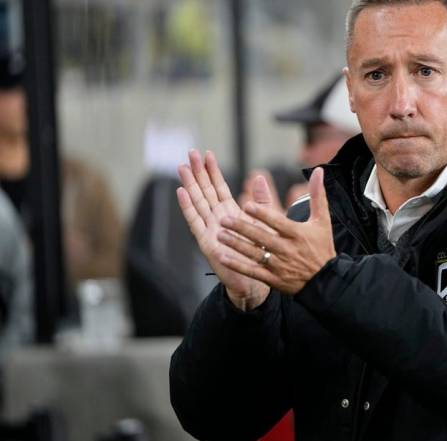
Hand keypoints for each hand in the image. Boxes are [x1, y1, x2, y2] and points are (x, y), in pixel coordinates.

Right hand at [176, 150, 274, 310]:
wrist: (255, 280)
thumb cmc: (259, 253)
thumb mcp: (264, 222)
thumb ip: (262, 200)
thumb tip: (259, 176)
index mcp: (231, 213)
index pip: (220, 187)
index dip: (213, 171)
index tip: (207, 153)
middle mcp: (217, 218)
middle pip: (205, 191)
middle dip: (198, 172)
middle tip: (190, 152)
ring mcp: (210, 229)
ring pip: (197, 202)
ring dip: (189, 184)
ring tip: (182, 167)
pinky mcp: (206, 241)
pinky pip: (195, 221)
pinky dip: (187, 207)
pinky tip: (181, 192)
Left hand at [217, 167, 335, 294]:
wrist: (326, 280)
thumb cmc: (322, 247)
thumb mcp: (322, 220)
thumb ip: (317, 195)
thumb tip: (318, 170)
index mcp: (297, 234)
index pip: (277, 222)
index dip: (262, 214)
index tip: (246, 205)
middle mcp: (287, 249)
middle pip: (261, 237)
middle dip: (242, 228)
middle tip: (223, 220)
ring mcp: (279, 265)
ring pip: (254, 254)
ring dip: (236, 245)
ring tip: (220, 235)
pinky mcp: (273, 279)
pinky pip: (253, 272)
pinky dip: (238, 265)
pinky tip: (223, 257)